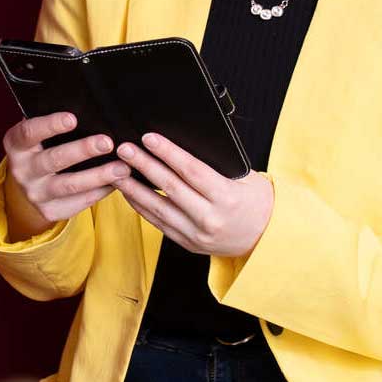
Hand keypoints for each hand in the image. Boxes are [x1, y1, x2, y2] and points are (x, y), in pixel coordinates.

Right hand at [2, 111, 128, 223]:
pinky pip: (79, 202)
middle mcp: (21, 170)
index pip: (29, 132)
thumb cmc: (42, 149)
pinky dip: (100, 191)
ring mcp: (35, 193)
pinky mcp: (50, 211)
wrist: (30, 185)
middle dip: (83, 150)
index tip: (73, 118)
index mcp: (16, 145)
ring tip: (122, 168)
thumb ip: (55, 125)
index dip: (50, 125)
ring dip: (98, 176)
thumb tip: (91, 112)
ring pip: (69, 185)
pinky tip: (117, 182)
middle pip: (54, 160)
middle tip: (107, 143)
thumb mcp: (39, 136)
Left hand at [111, 132, 273, 257]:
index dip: (168, 153)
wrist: (266, 238)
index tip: (148, 138)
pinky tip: (128, 192)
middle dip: (144, 165)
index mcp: (226, 197)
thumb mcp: (245, 178)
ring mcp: (197, 234)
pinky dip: (141, 207)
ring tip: (116, 170)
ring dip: (134, 188)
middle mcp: (210, 218)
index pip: (191, 171)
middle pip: (170, 187)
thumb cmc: (255, 201)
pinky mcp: (188, 243)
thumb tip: (181, 144)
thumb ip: (215, 166)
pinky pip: (158, 223)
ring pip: (158, 208)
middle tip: (124, 149)